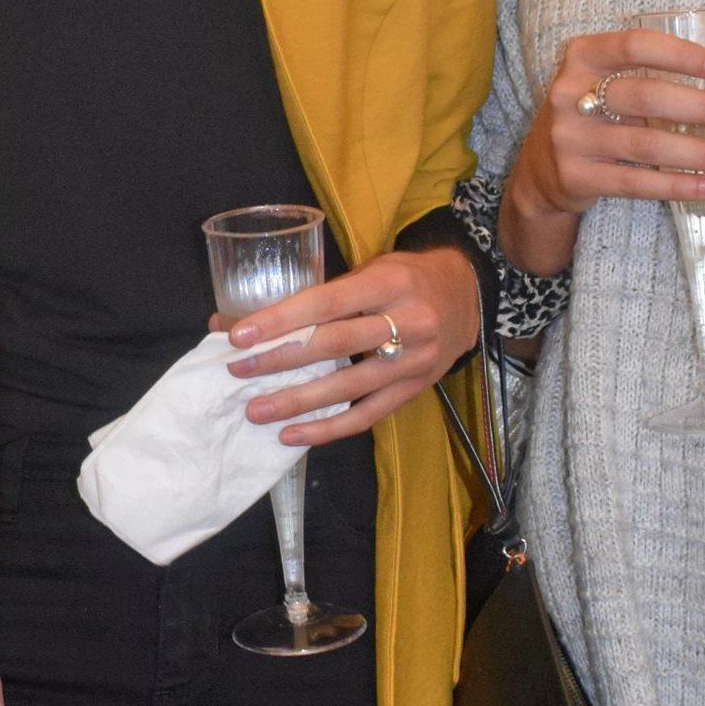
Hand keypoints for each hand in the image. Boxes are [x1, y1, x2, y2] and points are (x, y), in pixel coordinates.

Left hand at [222, 239, 482, 446]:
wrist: (467, 296)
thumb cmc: (404, 278)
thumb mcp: (369, 270)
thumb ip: (315, 294)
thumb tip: (237, 319)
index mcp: (389, 282)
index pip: (326, 304)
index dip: (281, 321)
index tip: (239, 336)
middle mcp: (409, 321)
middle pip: (335, 345)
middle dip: (280, 360)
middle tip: (238, 372)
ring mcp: (415, 361)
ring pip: (348, 387)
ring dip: (297, 401)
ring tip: (257, 411)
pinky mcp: (415, 390)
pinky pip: (366, 415)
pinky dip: (327, 429)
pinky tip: (292, 435)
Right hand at [499, 28, 704, 276]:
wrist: (539, 169)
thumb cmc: (593, 114)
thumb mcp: (604, 81)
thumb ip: (646, 75)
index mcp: (583, 56)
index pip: (635, 45)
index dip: (680, 54)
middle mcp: (570, 93)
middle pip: (649, 97)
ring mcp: (570, 138)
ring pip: (647, 144)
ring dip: (703, 152)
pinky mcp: (575, 177)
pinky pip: (635, 182)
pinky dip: (678, 184)